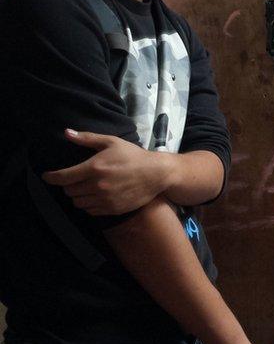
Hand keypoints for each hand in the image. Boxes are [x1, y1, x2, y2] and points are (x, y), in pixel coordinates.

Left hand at [42, 129, 172, 215]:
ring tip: (85, 188)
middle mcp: (97, 186)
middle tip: (75, 179)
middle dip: (68, 185)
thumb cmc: (133, 155)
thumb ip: (87, 139)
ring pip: (78, 202)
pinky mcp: (112, 209)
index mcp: (94, 168)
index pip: (63, 177)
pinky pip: (90, 210)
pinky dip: (89, 204)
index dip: (51, 177)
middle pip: (69, 191)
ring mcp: (105, 199)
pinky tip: (96, 196)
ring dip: (77, 196)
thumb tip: (66, 133)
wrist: (156, 173)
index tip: (47, 176)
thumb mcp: (112, 142)